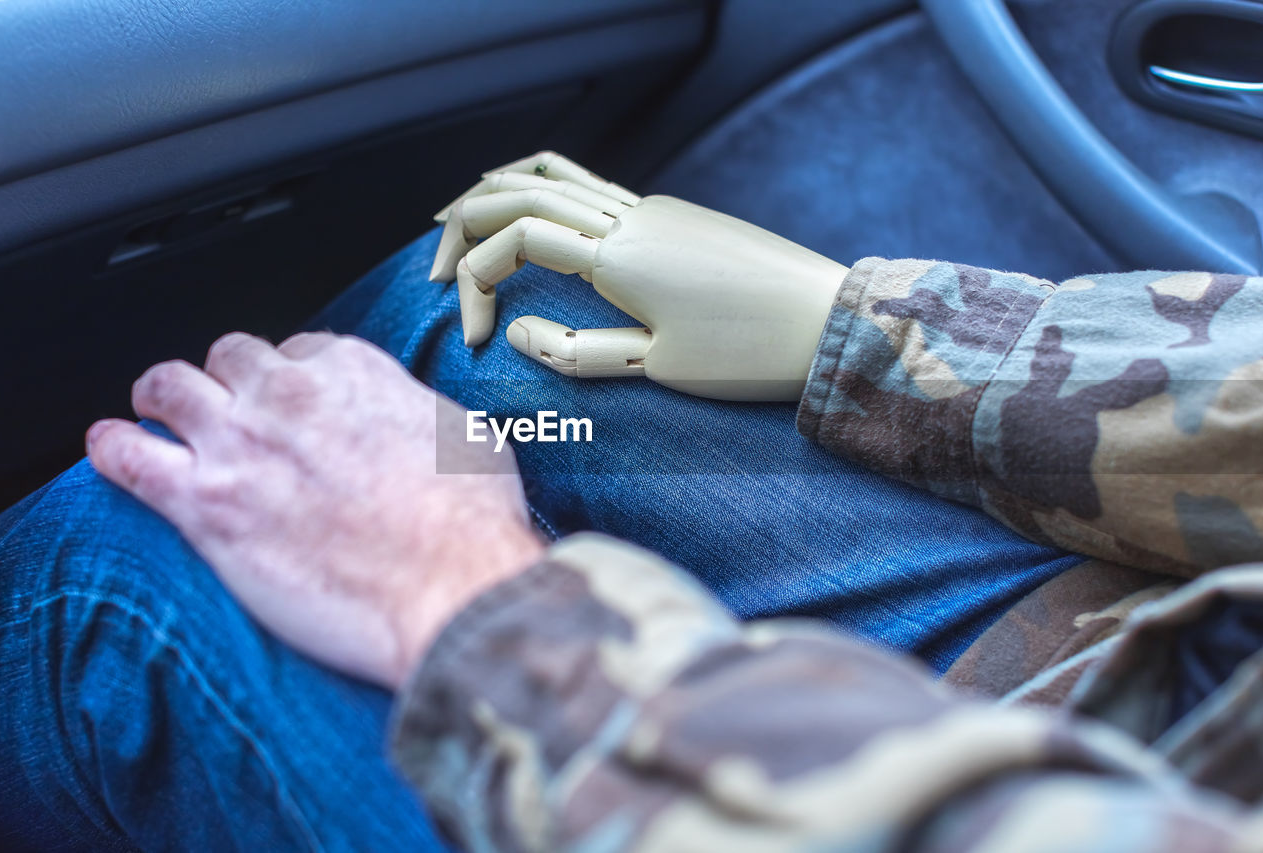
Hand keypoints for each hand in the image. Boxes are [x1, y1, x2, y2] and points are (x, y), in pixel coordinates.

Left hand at [87, 332, 544, 689]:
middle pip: (229, 358)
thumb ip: (418, 413)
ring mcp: (241, 441)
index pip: (299, 351)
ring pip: (168, 386)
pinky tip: (109, 448)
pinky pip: (129, 456)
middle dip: (229, 382)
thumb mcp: (467, 435)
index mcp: (353, 368)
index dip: (293, 383)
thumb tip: (414, 423)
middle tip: (233, 415)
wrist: (452, 585)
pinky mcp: (206, 504)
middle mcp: (289, 390)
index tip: (297, 412)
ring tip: (160, 418)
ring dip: (163, 400)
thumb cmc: (473, 521)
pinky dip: (112, 447)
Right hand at [432, 151, 848, 401]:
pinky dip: (544, 192)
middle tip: (433, 271)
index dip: (474, 284)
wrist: (830, 321)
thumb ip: (575, 352)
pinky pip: (592, 185)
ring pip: (554, 174)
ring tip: (460, 220)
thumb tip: (516, 333)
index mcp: (617, 254)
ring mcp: (652, 207)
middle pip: (518, 191)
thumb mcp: (655, 367)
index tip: (473, 341)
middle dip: (463, 226)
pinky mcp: (672, 214)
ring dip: (498, 192)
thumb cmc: (747, 353)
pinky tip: (536, 218)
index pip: (514, 241)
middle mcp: (628, 216)